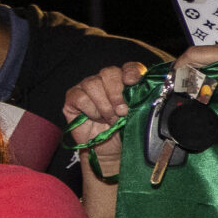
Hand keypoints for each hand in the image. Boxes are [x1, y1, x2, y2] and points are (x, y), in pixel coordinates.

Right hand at [64, 61, 147, 184]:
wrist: (110, 150)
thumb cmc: (124, 131)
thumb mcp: (138, 116)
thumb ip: (140, 102)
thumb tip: (144, 95)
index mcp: (124, 80)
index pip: (129, 67)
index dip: (131, 72)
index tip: (133, 82)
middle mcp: (105, 80)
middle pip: (109, 73)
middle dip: (117, 93)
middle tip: (122, 112)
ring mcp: (87, 87)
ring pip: (93, 84)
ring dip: (104, 105)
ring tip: (111, 120)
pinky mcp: (73, 98)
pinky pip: (80, 97)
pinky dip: (90, 110)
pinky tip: (96, 118)